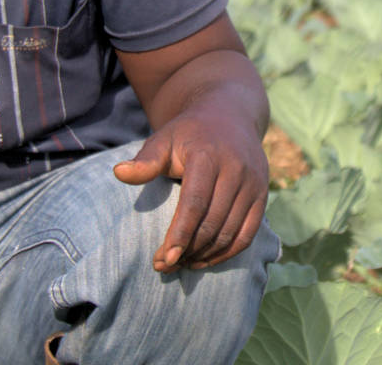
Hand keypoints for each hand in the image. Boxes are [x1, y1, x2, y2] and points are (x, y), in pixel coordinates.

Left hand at [112, 111, 268, 272]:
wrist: (229, 115)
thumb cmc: (188, 133)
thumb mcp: (164, 139)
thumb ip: (145, 160)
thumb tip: (119, 173)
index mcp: (208, 155)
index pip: (195, 203)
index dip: (180, 233)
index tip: (165, 258)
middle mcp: (236, 169)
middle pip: (213, 222)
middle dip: (188, 250)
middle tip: (165, 265)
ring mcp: (253, 183)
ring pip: (231, 232)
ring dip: (205, 255)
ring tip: (181, 264)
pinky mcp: (262, 195)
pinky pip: (247, 234)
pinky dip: (227, 253)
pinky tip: (205, 260)